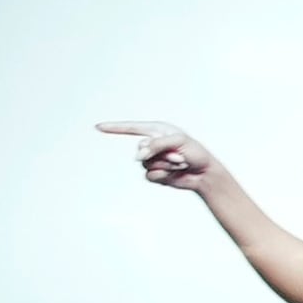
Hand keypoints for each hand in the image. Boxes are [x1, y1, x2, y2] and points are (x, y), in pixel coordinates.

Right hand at [95, 120, 216, 190]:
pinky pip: (149, 176)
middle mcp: (153, 144)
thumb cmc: (196, 153)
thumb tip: (139, 156)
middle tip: (180, 156)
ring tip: (180, 163)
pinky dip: (163, 175)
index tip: (98, 127)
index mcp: (157, 130)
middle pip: (140, 150)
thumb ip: (156, 145)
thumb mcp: (178, 142)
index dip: (114, 128)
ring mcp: (153, 160)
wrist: (204, 173)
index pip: (131, 128)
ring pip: (145, 164)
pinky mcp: (155, 174)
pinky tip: (175, 173)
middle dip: (161, 155)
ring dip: (165, 165)